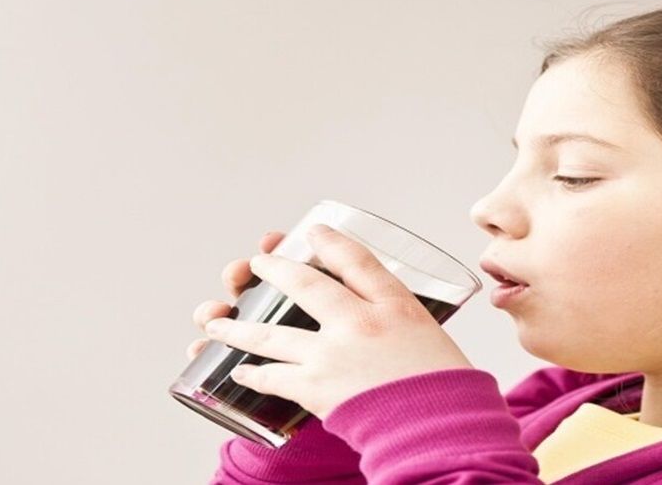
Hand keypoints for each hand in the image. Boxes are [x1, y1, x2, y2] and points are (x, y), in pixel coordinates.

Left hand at [202, 224, 473, 418]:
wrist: (440, 430)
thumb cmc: (446, 388)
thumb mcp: (432, 337)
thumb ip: (401, 324)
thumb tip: (384, 321)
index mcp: (395, 305)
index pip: (358, 260)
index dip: (332, 241)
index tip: (313, 231)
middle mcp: (359, 322)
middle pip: (304, 285)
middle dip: (274, 271)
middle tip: (256, 264)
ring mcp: (332, 354)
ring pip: (271, 334)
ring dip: (237, 328)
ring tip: (215, 321)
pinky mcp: (316, 389)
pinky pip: (274, 378)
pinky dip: (254, 374)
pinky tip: (241, 371)